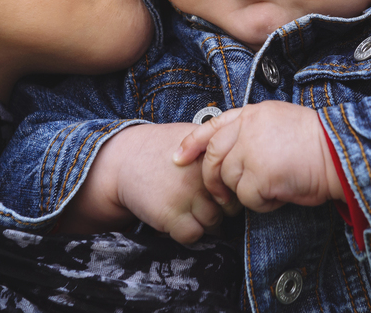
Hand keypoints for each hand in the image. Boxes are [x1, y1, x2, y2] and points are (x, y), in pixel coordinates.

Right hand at [60, 122, 227, 244]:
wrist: (123, 160)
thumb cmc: (161, 148)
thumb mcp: (192, 136)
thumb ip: (218, 148)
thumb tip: (247, 164)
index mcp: (211, 154)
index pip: (238, 183)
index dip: (231, 188)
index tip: (218, 188)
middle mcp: (202, 175)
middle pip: (231, 205)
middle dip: (221, 207)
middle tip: (203, 199)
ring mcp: (187, 196)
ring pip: (214, 222)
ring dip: (205, 221)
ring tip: (188, 208)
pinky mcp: (170, 215)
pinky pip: (193, 235)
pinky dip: (187, 232)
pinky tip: (176, 218)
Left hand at [173, 101, 343, 212]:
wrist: (342, 154)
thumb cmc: (317, 144)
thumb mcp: (279, 124)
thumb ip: (252, 132)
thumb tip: (229, 156)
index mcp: (253, 113)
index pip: (213, 125)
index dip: (192, 142)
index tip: (178, 158)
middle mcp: (248, 127)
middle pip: (213, 157)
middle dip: (212, 180)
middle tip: (222, 197)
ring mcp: (251, 149)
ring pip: (229, 180)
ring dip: (246, 193)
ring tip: (271, 189)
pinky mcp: (259, 174)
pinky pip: (247, 198)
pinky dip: (262, 204)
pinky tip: (280, 195)